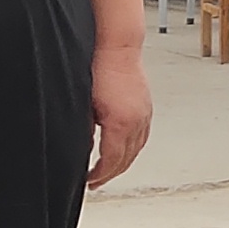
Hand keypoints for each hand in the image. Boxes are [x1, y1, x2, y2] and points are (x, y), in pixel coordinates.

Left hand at [87, 56, 153, 187]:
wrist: (117, 46)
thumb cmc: (100, 68)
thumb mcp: (85, 105)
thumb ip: (84, 131)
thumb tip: (82, 149)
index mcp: (121, 124)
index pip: (111, 161)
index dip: (99, 175)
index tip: (89, 181)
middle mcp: (137, 122)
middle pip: (126, 159)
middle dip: (111, 173)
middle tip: (96, 181)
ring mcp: (145, 114)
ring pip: (137, 149)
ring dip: (124, 162)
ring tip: (110, 169)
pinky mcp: (146, 106)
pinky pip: (142, 136)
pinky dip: (133, 147)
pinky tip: (125, 148)